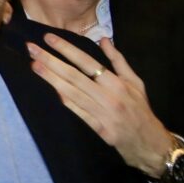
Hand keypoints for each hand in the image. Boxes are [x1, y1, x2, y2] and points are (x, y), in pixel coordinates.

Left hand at [28, 35, 173, 175]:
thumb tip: (103, 39)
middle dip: (51, 60)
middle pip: (74, 76)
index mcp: (117, 83)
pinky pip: (78, 113)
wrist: (152, 144)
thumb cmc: (141, 110)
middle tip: (31, 48)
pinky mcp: (100, 129)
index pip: (87, 62)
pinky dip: (65, 101)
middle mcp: (109, 96)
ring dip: (51, 78)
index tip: (48, 38)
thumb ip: (119, 61)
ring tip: (34, 65)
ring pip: (72, 93)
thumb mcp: (136, 83)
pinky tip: (50, 90)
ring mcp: (103, 114)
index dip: (66, 49)